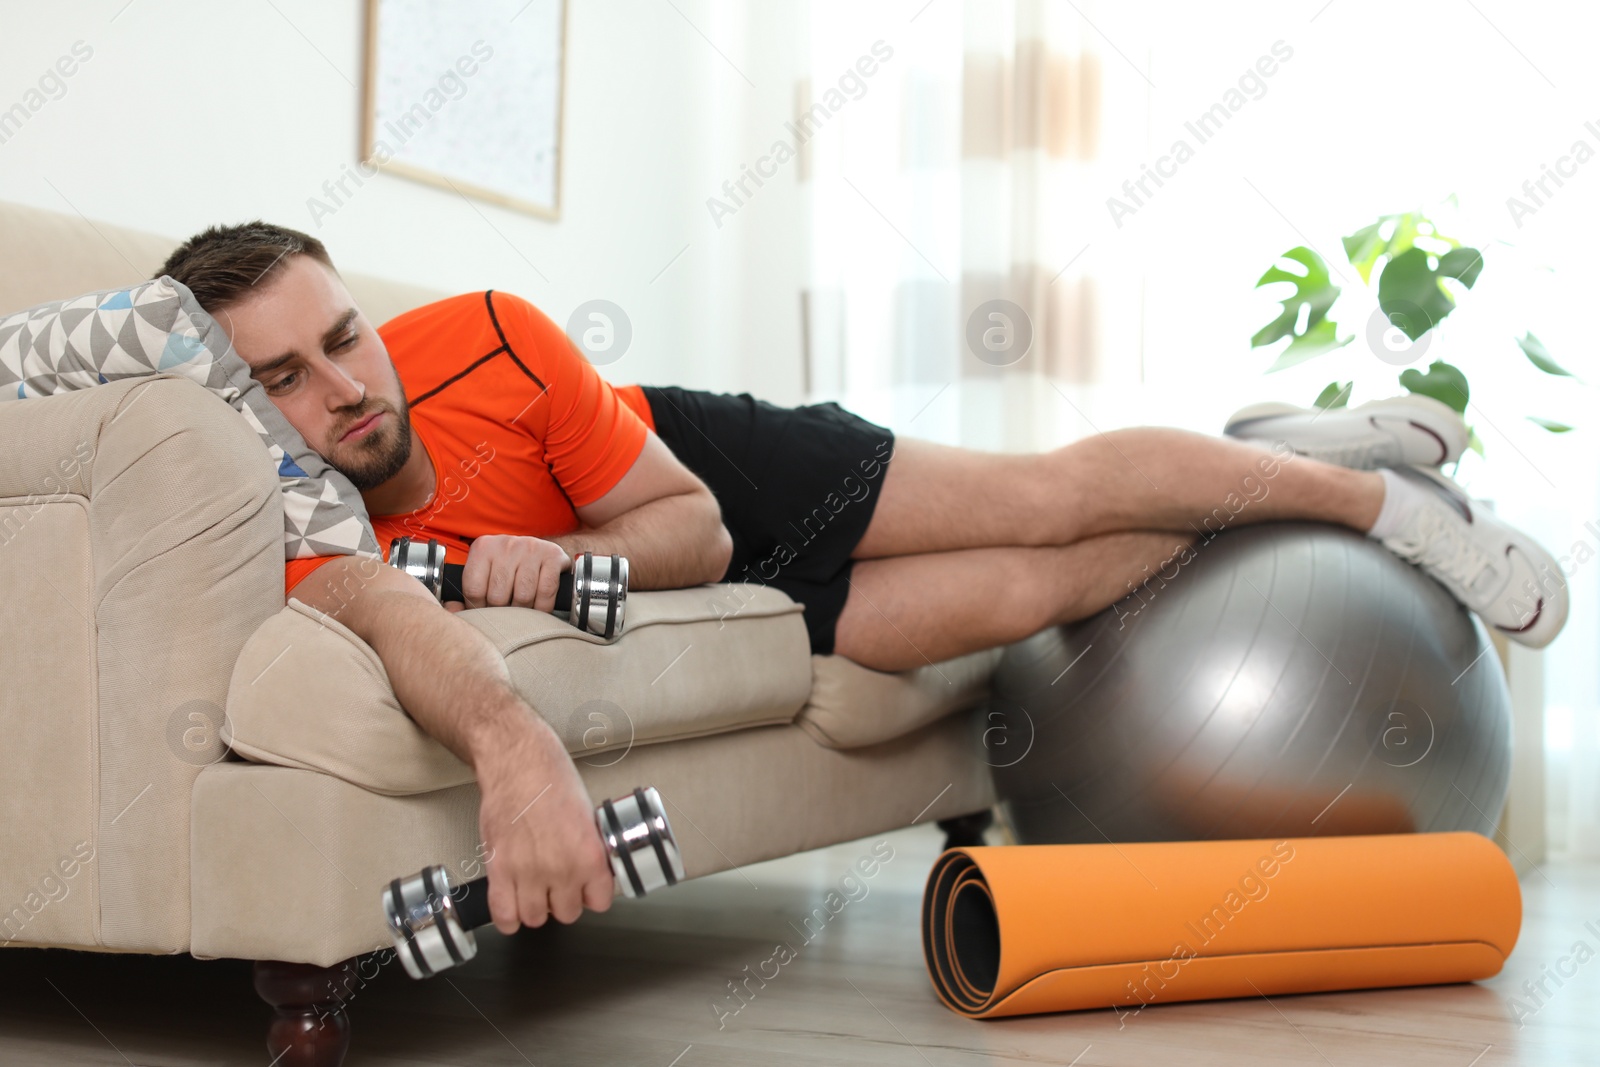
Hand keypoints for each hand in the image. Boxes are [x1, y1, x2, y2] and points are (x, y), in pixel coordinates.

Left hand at [447, 535, 570, 612]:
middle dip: (503, 612)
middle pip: (498, 596)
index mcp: (483, 547)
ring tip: (523, 610)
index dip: (479, 608)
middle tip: (508, 612)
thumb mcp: (486, 573)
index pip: (473, 589)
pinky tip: (540, 607)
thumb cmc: (511, 568)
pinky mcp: (552, 555)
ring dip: (524, 611)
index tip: (487, 612)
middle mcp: (505, 544)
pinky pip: (545, 592)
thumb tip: (452, 610)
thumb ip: (467, 593)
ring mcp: (530, 548)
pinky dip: (543, 607)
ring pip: (522, 596)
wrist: (545, 550)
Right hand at [474, 720, 614, 932]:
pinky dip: (508, 916)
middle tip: (558, 882)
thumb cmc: (551, 778)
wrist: (518, 761)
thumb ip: (590, 852)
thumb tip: (592, 875)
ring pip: (535, 919)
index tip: (586, 887)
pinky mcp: (499, 870)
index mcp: (589, 855)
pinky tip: (513, 902)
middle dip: (563, 900)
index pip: (600, 902)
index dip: (592, 894)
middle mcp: (561, 869)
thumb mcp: (588, 817)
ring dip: (535, 907)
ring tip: (535, 889)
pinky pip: (504, 916)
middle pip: (567, 914)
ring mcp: (528, 872)